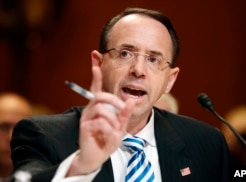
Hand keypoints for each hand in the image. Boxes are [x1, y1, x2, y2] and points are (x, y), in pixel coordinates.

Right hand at [67, 59, 134, 175]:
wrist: (96, 157)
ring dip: (113, 121)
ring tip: (114, 132)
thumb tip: (131, 99)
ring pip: (102, 110)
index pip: (96, 87)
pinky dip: (108, 131)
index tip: (95, 56)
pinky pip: (100, 123)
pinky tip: (107, 137)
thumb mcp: (120, 126)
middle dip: (115, 102)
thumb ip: (124, 114)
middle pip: (101, 96)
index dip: (96, 73)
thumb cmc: (107, 140)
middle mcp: (90, 109)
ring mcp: (86, 118)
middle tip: (123, 110)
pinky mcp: (84, 127)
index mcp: (98, 107)